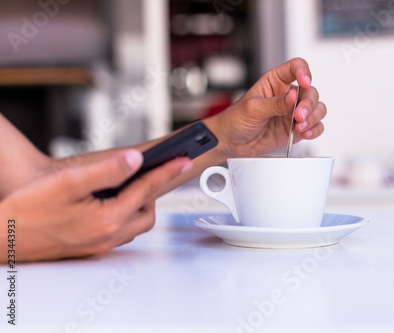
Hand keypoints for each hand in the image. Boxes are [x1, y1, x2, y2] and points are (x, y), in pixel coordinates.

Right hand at [0, 150, 191, 261]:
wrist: (2, 238)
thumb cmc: (27, 210)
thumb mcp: (67, 183)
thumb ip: (106, 171)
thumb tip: (136, 159)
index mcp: (107, 219)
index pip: (146, 190)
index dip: (166, 171)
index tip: (182, 159)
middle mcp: (108, 236)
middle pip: (147, 211)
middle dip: (155, 189)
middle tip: (158, 170)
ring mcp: (100, 244)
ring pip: (135, 223)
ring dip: (141, 202)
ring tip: (136, 181)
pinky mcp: (92, 247)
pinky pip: (122, 230)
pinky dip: (127, 213)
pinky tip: (115, 200)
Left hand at [208, 58, 325, 157]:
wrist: (231, 142)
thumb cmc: (236, 120)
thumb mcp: (252, 108)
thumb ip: (275, 104)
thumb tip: (294, 97)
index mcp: (275, 81)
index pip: (296, 67)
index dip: (304, 72)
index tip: (304, 83)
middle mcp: (287, 95)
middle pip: (311, 91)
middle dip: (308, 104)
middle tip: (299, 116)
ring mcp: (293, 112)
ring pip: (317, 108)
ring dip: (313, 117)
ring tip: (300, 127)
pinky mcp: (295, 128)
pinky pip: (315, 126)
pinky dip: (315, 129)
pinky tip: (305, 134)